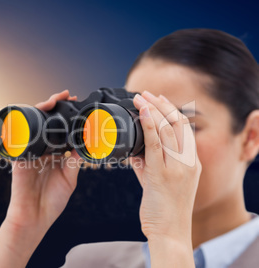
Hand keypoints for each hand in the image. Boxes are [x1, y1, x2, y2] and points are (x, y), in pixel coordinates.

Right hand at [6, 89, 81, 230]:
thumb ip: (75, 162)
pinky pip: (19, 137)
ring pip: (33, 125)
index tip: (77, 105)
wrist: (34, 218)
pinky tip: (34, 114)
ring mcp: (30, 152)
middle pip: (46, 123)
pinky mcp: (19, 157)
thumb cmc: (51, 201)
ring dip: (41, 110)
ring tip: (53, 101)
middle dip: (54, 107)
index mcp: (54, 155)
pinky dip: (24, 125)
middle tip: (66, 96)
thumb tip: (86, 145)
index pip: (60, 131)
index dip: (67, 118)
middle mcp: (42, 150)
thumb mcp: (69, 179)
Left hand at [130, 91, 200, 266]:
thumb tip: (134, 150)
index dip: (170, 110)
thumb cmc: (164, 209)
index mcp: (191, 162)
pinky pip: (155, 145)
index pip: (184, 128)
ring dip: (152, 110)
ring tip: (139, 98)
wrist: (169, 232)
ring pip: (168, 130)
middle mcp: (187, 162)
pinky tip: (142, 113)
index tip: (156, 99)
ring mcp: (177, 169)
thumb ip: (149, 163)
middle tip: (145, 93)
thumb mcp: (159, 181)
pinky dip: (149, 126)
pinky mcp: (162, 176)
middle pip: (178, 124)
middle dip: (161, 104)